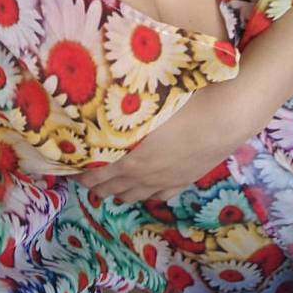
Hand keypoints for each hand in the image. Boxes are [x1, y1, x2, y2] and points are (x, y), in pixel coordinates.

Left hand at [71, 79, 254, 203]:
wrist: (222, 117)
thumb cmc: (182, 102)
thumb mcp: (143, 101)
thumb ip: (119, 107)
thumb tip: (96, 97)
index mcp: (127, 155)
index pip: (94, 171)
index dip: (80, 171)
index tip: (69, 165)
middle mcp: (141, 173)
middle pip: (110, 186)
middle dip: (94, 184)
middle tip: (84, 177)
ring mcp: (164, 180)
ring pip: (133, 195)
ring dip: (118, 192)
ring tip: (107, 189)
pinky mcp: (183, 181)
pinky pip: (160, 195)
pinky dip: (146, 194)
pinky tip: (143, 192)